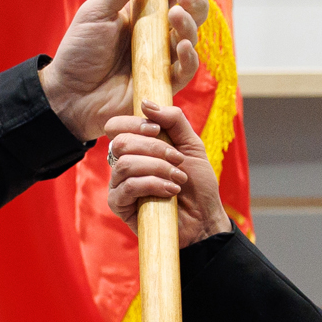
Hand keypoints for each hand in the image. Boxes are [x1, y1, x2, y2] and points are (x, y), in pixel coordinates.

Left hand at [40, 0, 210, 141]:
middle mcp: (157, 33)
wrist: (68, 94)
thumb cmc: (79, 51)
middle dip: (193, 0)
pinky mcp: (163, 83)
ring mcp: (162, 58)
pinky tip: (183, 46)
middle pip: (191, 12)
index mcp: (143, 12)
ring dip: (189, 24)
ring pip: (191, 37)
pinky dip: (190, 58)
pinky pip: (186, 70)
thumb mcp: (96, 11)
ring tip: (176, 16)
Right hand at [106, 101, 231, 248]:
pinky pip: (127, 186)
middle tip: (178, 160)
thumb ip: (173, 120)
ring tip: (178, 179)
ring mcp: (119, 184)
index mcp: (137, 147)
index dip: (135, 123)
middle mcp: (123, 163)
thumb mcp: (191, 145)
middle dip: (155, 149)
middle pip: (121, 142)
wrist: (205, 217)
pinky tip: (170, 191)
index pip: (116, 125)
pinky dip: (153, 184)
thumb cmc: (197, 183)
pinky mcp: (120, 205)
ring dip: (158, 168)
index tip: (159, 130)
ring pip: (125, 164)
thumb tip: (145, 103)